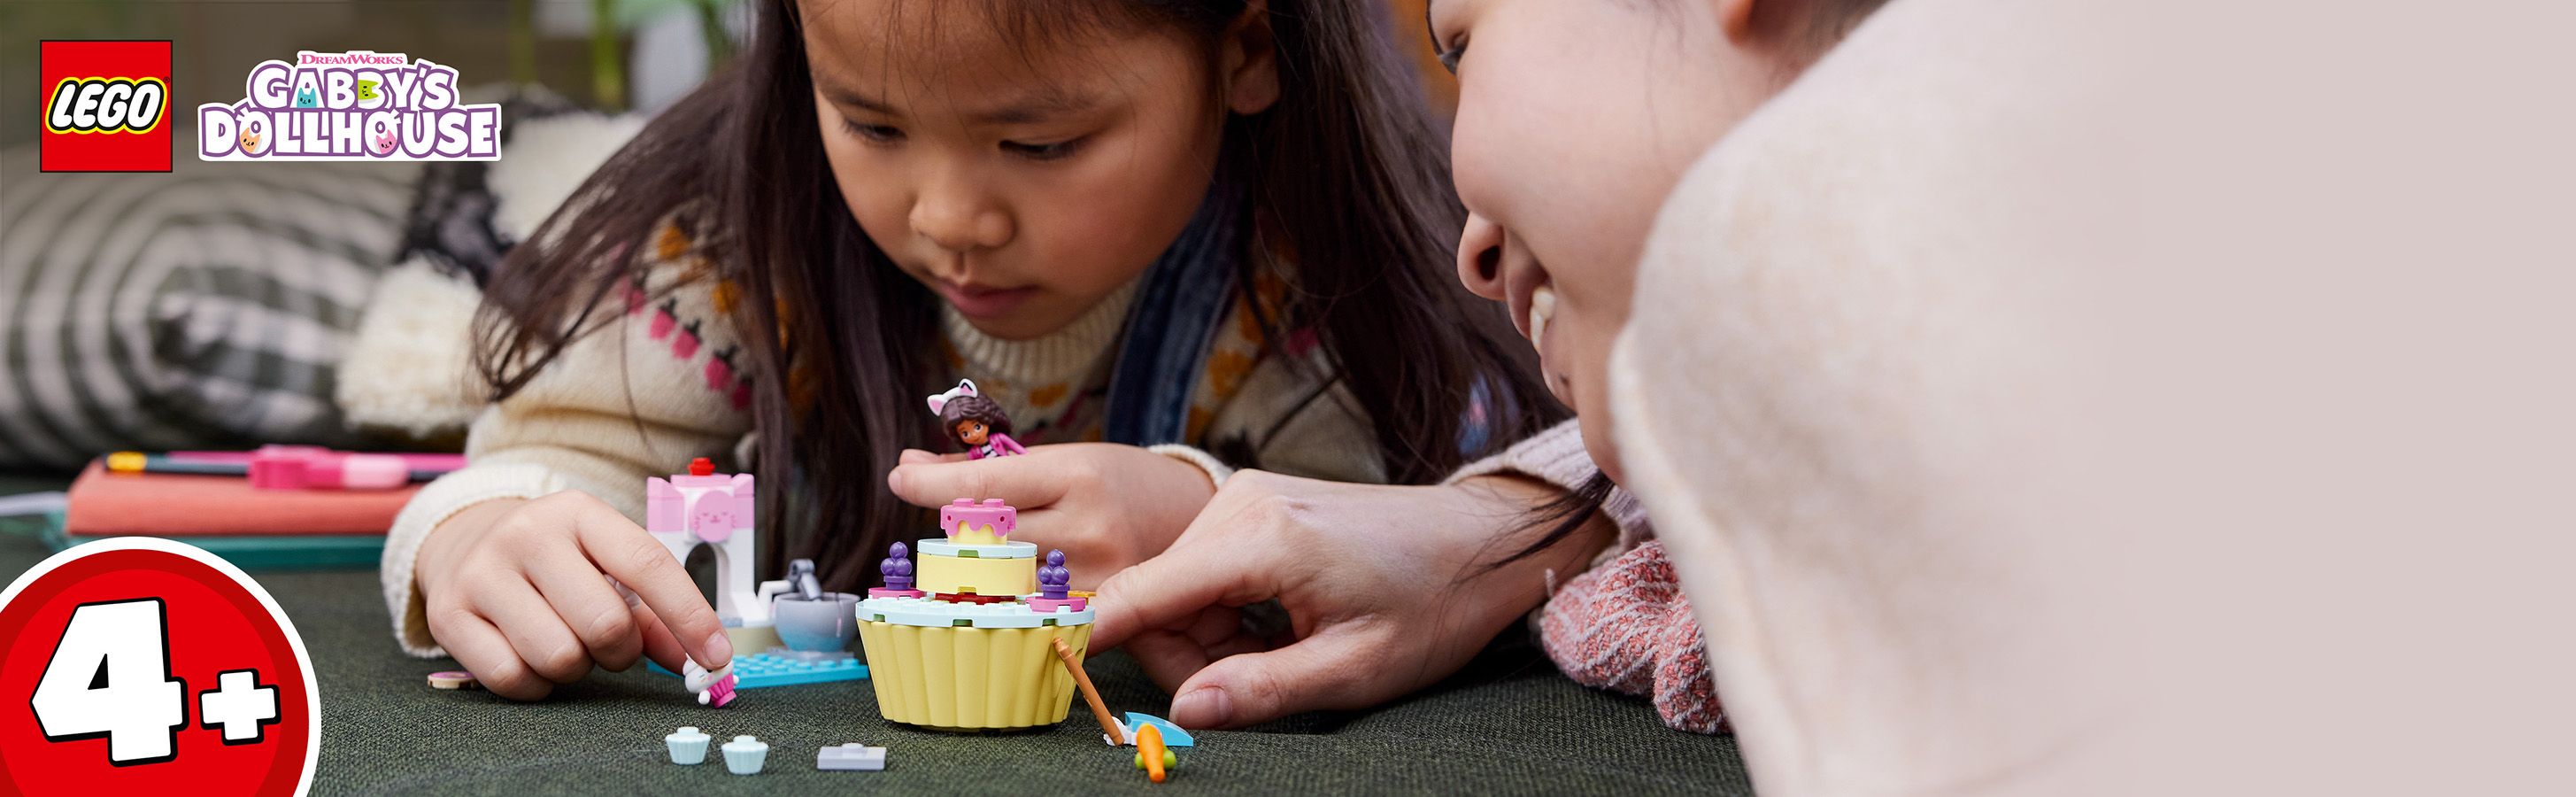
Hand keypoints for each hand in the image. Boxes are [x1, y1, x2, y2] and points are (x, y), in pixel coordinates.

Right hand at [412, 491, 733, 699]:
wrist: (464, 541)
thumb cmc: (555, 562)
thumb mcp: (606, 565)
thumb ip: (656, 614)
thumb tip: (706, 660)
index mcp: (579, 512)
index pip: (648, 564)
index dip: (690, 617)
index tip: (717, 658)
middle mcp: (527, 534)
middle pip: (604, 625)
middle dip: (620, 651)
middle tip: (612, 646)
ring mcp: (482, 573)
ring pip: (559, 657)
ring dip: (576, 668)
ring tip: (566, 643)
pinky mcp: (448, 614)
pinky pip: (512, 679)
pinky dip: (534, 684)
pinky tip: (530, 656)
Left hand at [886, 443, 1218, 587]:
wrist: (1197, 517)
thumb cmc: (1120, 482)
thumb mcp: (1064, 458)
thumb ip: (991, 468)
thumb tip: (910, 465)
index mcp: (1078, 475)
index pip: (983, 485)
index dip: (929, 484)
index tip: (901, 476)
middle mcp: (1087, 528)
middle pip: (983, 538)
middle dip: (956, 530)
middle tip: (955, 522)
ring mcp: (1096, 576)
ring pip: (1000, 581)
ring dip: (978, 568)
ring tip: (988, 552)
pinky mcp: (1102, 612)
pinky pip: (1032, 610)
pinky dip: (1011, 599)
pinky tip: (1011, 587)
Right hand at [1090, 470, 1615, 728]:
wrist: (1483, 541)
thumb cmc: (1432, 605)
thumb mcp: (1354, 669)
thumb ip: (1261, 691)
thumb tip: (1182, 716)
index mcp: (1262, 540)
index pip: (1141, 592)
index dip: (1094, 640)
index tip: (1064, 678)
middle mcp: (1241, 504)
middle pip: (1154, 597)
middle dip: (1184, 655)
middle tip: (1250, 687)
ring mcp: (1246, 498)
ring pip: (1176, 587)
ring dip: (1208, 634)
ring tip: (1283, 651)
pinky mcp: (1254, 504)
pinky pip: (1203, 569)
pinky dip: (1224, 610)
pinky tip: (1277, 624)